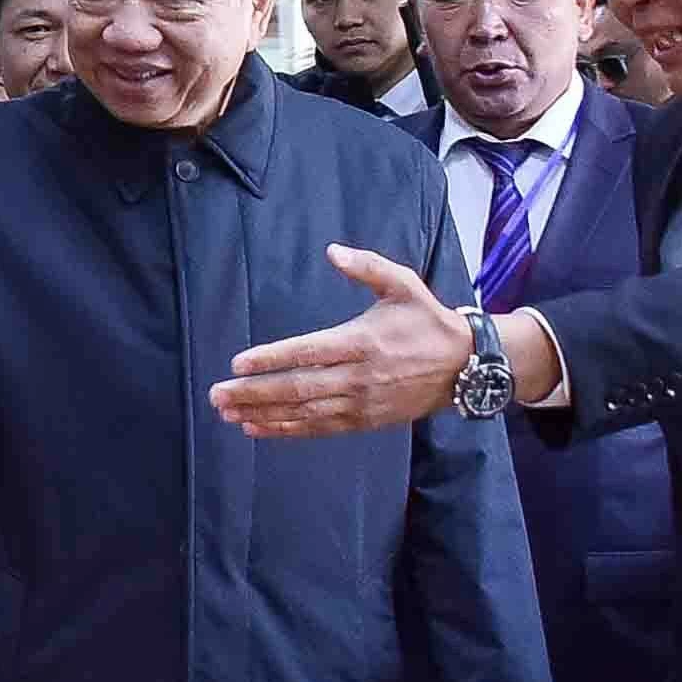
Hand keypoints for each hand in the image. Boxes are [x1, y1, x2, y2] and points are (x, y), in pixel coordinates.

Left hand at [212, 249, 470, 438]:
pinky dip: (286, 430)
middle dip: (254, 392)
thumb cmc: (428, 321)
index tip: (238, 363)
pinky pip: (318, 428)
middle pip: (298, 388)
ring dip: (262, 413)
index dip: (271, 359)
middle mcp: (358, 376)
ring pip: (304, 412)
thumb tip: (333, 251)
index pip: (308, 352)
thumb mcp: (404, 284)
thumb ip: (367, 266)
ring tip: (227, 413)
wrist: (464, 366)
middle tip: (216, 394)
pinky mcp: (364, 421)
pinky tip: (256, 428)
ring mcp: (360, 402)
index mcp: (362, 341)